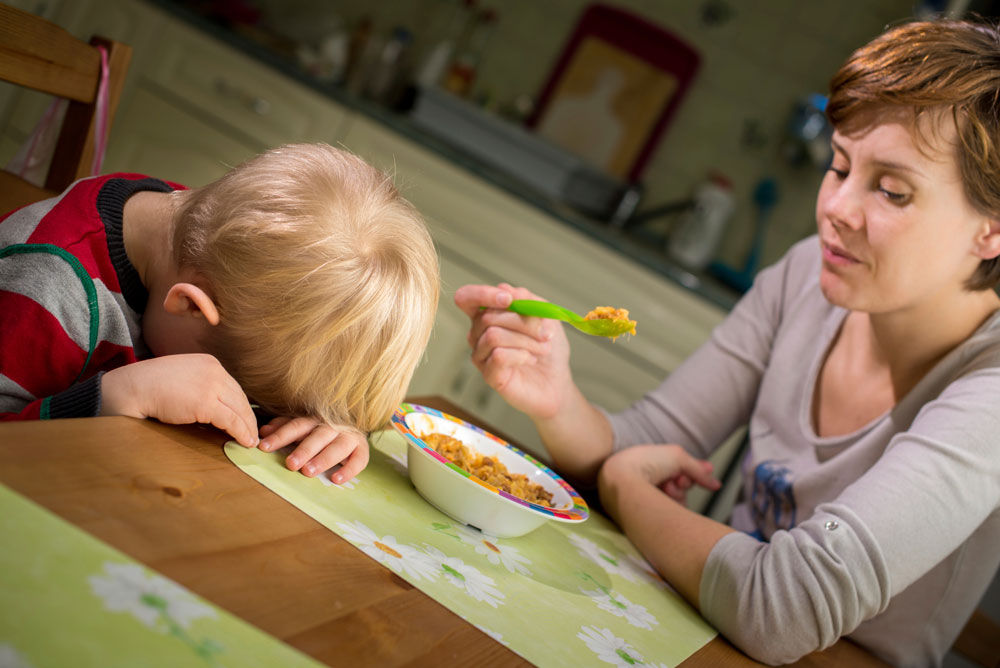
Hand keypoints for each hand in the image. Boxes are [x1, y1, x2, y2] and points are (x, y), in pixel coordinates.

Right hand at [100, 354, 258, 446]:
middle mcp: (214, 371)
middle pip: (240, 397)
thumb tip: (214, 406)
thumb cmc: (150, 385)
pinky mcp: (206, 403)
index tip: (245, 418)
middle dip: (249, 417)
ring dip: (248, 427)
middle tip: (253, 433)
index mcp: (209, 362)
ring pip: (239, 410)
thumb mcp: (182, 377)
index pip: (233, 386)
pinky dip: (242, 433)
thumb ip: (200, 385)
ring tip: (251, 441)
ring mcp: (211, 386)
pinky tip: (245, 442)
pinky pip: (231, 421)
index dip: (240, 405)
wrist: (132, 388)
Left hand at [258, 417, 368, 483]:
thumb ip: (283, 428)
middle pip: (318, 436)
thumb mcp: (302, 427)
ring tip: (308, 472)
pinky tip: (336, 480)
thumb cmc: (320, 431)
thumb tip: (263, 432)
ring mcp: (349, 437)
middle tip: (291, 464)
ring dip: (323, 459)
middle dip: (304, 450)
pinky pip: (359, 459)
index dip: (280, 436)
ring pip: (338, 446)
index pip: (296, 426)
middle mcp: (333, 426)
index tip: (264, 447)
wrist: (351, 428)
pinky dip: (349, 469)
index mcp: (315, 420)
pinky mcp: (361, 449)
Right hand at [453, 283, 573, 419]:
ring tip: (543, 348)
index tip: (509, 299)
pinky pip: (497, 356)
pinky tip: (530, 359)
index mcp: (487, 315)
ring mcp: (481, 356)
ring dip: (525, 339)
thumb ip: (526, 300)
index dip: (482, 294)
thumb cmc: (549, 350)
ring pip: (493, 335)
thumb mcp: (545, 316)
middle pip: (487, 317)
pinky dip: (520, 354)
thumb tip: (504, 289)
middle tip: (545, 333)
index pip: (467, 298)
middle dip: (522, 321)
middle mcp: (478, 334)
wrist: (557, 383)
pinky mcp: (489, 375)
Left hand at [599, 445, 719, 521]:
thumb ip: (698, 470)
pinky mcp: (643, 514)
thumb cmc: (645, 463)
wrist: (620, 481)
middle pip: (679, 487)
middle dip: (683, 484)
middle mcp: (646, 480)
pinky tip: (665, 503)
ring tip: (666, 489)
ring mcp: (644, 497)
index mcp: (649, 462)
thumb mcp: (678, 458)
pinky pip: (668, 514)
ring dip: (676, 495)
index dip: (693, 472)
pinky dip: (671, 508)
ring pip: (675, 501)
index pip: (678, 469)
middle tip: (677, 481)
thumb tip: (717, 484)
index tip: (708, 472)